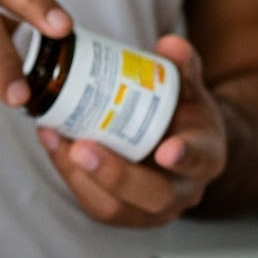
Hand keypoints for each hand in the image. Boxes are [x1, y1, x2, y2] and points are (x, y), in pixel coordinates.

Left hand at [37, 35, 227, 227]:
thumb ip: (182, 66)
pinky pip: (93, 201)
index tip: (166, 151)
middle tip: (83, 147)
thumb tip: (170, 44)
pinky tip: (51, 141)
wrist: (179, 147)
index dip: (184, 156)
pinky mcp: (120, 213)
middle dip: (115, 175)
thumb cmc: (184, 115)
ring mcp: (150, 210)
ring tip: (56, 138)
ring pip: (115, 207)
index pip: (199, 160)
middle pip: (153, 196)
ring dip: (80, 175)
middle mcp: (182, 192)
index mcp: (206, 158)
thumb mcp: (190, 88)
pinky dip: (68, 173)